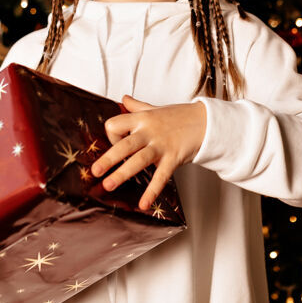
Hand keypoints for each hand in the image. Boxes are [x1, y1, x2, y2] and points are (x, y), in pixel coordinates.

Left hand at [89, 95, 206, 210]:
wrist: (206, 121)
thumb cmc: (178, 116)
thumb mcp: (155, 108)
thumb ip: (137, 106)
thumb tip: (123, 98)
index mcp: (142, 119)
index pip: (115, 124)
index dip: (110, 135)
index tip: (114, 143)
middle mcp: (149, 132)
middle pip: (124, 144)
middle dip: (108, 158)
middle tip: (95, 171)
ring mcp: (161, 146)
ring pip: (138, 160)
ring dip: (122, 174)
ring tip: (108, 185)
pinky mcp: (173, 158)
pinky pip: (160, 177)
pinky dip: (152, 191)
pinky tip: (144, 204)